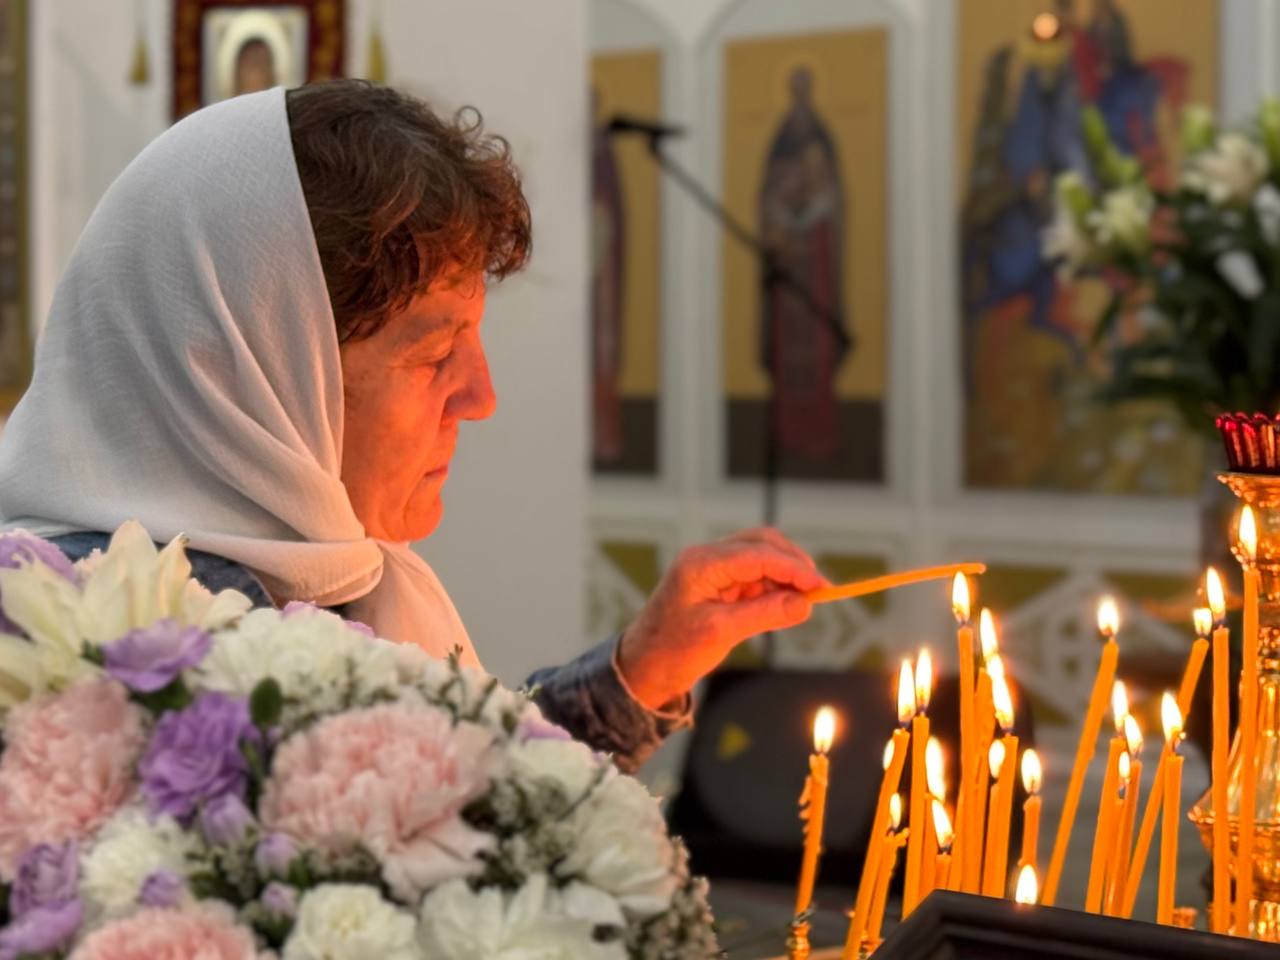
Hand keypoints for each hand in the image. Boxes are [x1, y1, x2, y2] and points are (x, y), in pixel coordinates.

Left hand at [617, 528, 825, 709]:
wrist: (643, 669)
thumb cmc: (672, 651)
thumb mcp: (722, 633)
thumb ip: (765, 614)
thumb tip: (806, 604)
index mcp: (701, 564)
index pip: (758, 554)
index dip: (794, 568)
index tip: (822, 587)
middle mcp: (706, 558)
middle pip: (761, 544)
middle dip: (792, 564)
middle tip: (819, 591)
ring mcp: (711, 569)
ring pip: (760, 558)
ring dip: (784, 576)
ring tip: (804, 602)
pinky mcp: (717, 584)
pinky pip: (753, 576)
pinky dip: (773, 587)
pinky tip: (785, 605)